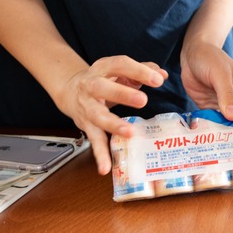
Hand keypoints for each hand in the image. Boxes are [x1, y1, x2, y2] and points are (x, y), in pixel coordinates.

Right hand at [55, 56, 166, 175]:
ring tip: (128, 132)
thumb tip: (162, 74)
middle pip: (103, 88)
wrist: (70, 89)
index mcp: (103, 68)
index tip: (157, 80)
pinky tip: (105, 168)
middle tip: (143, 100)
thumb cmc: (104, 79)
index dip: (139, 71)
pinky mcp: (84, 124)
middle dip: (122, 94)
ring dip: (113, 124)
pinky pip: (93, 140)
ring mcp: (86, 106)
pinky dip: (99, 154)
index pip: (120, 64)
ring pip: (97, 115)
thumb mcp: (120, 71)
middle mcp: (91, 85)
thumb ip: (141, 71)